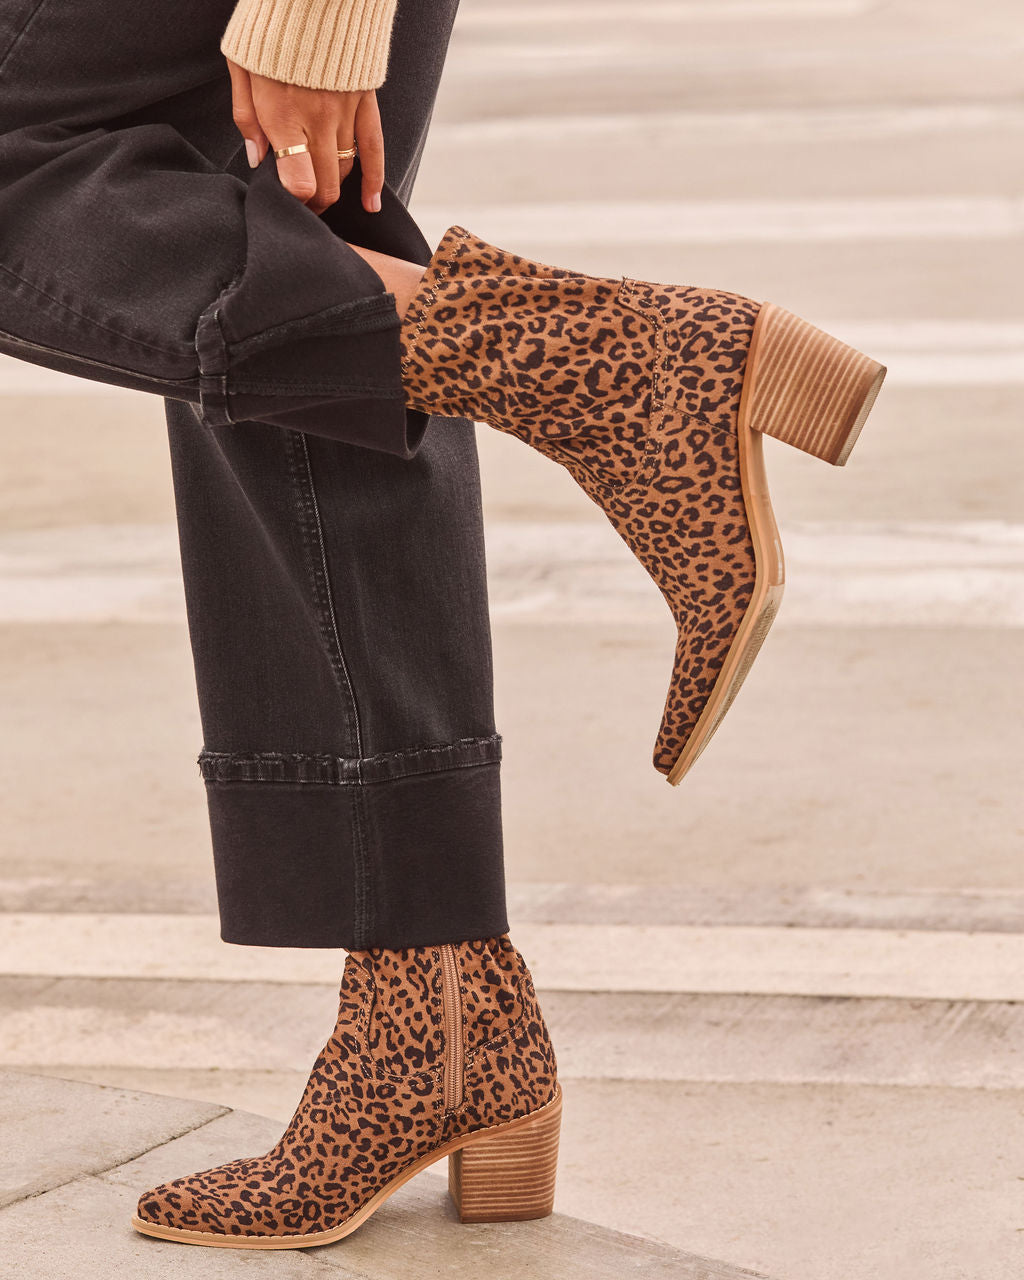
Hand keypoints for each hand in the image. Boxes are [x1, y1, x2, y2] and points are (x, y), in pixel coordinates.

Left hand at [226, 59, 383, 215]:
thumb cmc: (268, 27)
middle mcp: (318, 120)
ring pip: (344, 171)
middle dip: (313, 204)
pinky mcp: (364, 101)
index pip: (298, 183)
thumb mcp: (240, 65)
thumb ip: (246, 117)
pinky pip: (374, 150)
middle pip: (324, 186)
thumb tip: (257, 159)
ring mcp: (345, 112)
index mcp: (284, 115)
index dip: (293, 201)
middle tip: (302, 206)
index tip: (286, 201)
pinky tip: (370, 203)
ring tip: (321, 195)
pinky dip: (373, 181)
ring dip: (333, 189)